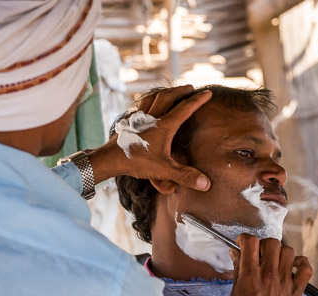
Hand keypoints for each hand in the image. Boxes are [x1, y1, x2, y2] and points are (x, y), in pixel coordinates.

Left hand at [89, 85, 212, 190]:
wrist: (110, 158)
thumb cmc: (136, 161)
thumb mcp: (164, 169)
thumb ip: (185, 176)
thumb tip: (206, 184)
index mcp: (164, 125)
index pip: (185, 108)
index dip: (198, 100)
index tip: (208, 92)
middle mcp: (152, 117)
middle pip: (169, 96)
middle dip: (181, 91)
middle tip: (190, 88)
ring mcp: (139, 117)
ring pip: (154, 96)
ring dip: (165, 92)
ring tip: (171, 91)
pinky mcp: (129, 121)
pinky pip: (141, 104)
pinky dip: (149, 100)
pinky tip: (148, 104)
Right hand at [230, 234, 312, 295]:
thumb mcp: (235, 290)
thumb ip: (238, 268)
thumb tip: (234, 251)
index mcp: (250, 274)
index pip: (250, 242)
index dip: (245, 238)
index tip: (244, 243)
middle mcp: (269, 274)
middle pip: (272, 242)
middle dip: (264, 244)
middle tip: (261, 254)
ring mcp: (285, 282)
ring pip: (289, 251)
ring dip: (281, 253)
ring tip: (276, 262)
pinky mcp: (297, 291)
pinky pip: (306, 269)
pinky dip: (301, 264)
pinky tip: (293, 267)